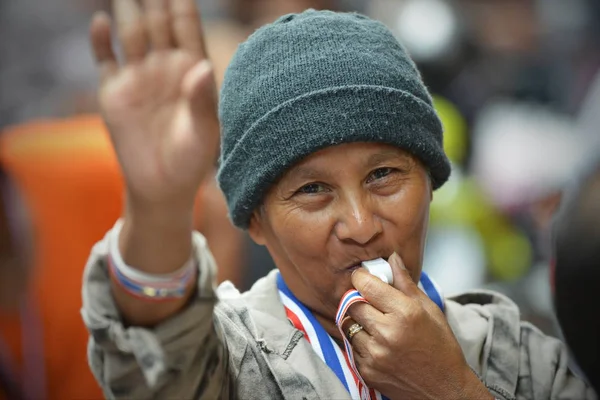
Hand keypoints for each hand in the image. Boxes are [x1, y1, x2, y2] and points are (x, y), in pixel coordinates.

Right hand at [90, 0, 218, 209]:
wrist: (162, 187)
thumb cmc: (192, 160)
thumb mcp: (204, 133)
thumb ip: (202, 100)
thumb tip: (201, 67)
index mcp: (192, 70)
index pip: (186, 26)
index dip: (181, 2)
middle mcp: (164, 66)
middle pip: (157, 22)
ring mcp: (138, 77)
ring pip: (131, 33)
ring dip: (128, 10)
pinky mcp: (114, 92)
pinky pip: (105, 59)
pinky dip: (101, 41)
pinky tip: (101, 21)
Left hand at [346, 253, 491, 399]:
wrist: (444, 390)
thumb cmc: (440, 346)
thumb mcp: (429, 310)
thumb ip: (406, 283)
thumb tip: (392, 258)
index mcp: (404, 313)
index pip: (365, 285)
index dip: (361, 278)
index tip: (364, 278)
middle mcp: (387, 333)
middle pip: (352, 304)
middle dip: (358, 300)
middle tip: (370, 302)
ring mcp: (374, 354)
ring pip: (347, 325)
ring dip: (356, 322)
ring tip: (374, 324)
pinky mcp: (366, 370)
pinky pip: (351, 347)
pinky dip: (359, 342)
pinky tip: (376, 343)